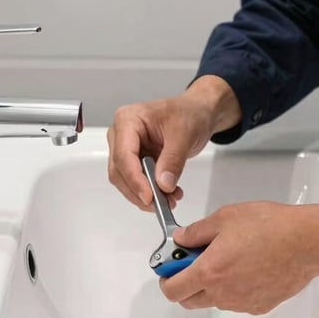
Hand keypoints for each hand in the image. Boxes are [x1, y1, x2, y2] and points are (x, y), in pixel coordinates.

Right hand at [107, 75, 240, 209]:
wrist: (198, 113)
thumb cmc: (189, 113)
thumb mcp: (184, 133)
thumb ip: (173, 160)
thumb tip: (163, 185)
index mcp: (127, 120)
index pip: (123, 155)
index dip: (134, 179)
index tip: (149, 197)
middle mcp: (121, 135)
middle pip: (120, 171)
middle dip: (140, 190)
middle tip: (161, 204)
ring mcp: (127, 148)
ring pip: (126, 180)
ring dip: (145, 195)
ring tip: (170, 199)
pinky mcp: (136, 160)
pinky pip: (138, 181)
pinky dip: (151, 192)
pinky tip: (169, 194)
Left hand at [159, 201, 318, 314]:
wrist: (304, 242)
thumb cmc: (267, 225)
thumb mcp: (225, 217)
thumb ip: (197, 231)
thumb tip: (181, 239)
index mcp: (208, 271)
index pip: (172, 290)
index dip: (166, 277)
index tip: (171, 264)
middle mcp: (222, 294)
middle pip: (189, 301)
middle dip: (185, 283)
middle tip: (196, 260)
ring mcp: (241, 303)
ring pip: (214, 301)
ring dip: (211, 285)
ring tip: (229, 257)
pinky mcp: (260, 306)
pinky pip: (237, 301)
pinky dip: (234, 288)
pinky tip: (249, 266)